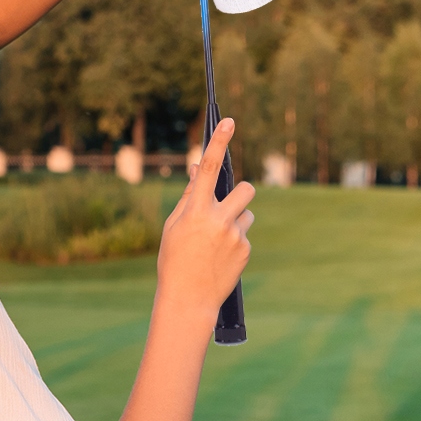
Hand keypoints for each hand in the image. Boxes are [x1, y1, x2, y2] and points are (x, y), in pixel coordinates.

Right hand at [156, 119, 254, 323]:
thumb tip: (196, 173)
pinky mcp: (246, 250)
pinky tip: (220, 258)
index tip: (229, 122)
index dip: (218, 143)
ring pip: (247, 213)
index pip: (207, 169)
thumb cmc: (174, 259)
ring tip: (217, 241)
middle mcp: (218, 220)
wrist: (188, 298)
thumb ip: (188, 199)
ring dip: (236, 219)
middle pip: (245, 189)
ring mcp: (236, 236)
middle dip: (240, 193)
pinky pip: (244, 234)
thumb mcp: (174, 227)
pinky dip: (235, 241)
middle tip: (228, 206)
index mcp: (195, 211)